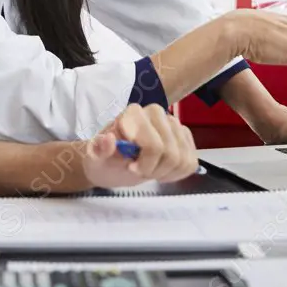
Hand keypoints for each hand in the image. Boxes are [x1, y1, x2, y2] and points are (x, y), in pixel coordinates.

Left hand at [82, 104, 198, 188]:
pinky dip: (177, 173)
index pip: (155, 145)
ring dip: (165, 172)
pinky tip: (161, 170)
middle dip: (155, 170)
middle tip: (139, 170)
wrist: (110, 163)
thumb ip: (100, 149)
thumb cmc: (103, 158)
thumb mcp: (95, 158)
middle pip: (171, 153)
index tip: (130, 167)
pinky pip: (191, 161)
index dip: (145, 164)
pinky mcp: (183, 138)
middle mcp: (156, 113)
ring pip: (183, 158)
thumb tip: (108, 139)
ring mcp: (172, 124)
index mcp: (134, 113)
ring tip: (149, 169)